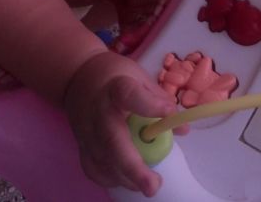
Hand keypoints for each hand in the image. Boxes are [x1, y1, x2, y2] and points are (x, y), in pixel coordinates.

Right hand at [63, 50, 177, 196]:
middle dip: (133, 167)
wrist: (78, 77)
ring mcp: (87, 132)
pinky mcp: (81, 146)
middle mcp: (99, 112)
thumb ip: (159, 100)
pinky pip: (95, 170)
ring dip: (127, 178)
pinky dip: (112, 179)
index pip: (128, 95)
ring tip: (148, 181)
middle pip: (112, 141)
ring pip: (104, 162)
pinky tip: (127, 178)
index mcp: (116, 88)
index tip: (168, 112)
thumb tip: (182, 128)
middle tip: (153, 185)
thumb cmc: (114, 76)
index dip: (148, 105)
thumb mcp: (138, 77)